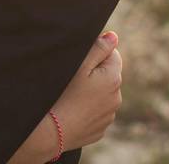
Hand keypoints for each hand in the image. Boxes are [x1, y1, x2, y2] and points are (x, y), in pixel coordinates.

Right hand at [52, 31, 122, 150]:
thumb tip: (113, 36)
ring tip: (69, 94)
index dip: (95, 54)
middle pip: (107, 75)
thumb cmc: (62, 94)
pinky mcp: (99, 130)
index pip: (112, 54)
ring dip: (91, 91)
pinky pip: (95, 112)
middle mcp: (116, 98)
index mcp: (113, 78)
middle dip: (94, 72)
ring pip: (101, 95)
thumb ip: (98, 48)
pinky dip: (86, 108)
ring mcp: (108, 116)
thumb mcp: (79, 65)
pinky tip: (70, 109)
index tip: (78, 60)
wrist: (51, 131)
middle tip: (71, 77)